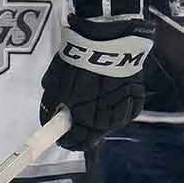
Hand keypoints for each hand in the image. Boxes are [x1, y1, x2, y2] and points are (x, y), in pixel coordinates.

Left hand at [39, 17, 154, 149]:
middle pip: (91, 139)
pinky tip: (109, 97)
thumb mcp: (56, 81)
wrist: (110, 40)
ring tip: (93, 105)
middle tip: (74, 126)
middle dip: (81, 135)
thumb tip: (48, 117)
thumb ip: (51, 104)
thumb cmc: (79, 58)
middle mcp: (104, 120)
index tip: (62, 138)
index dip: (66, 141)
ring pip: (107, 126)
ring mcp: (122, 112)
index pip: (73, 141)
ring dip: (99, 122)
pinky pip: (122, 113)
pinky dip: (115, 109)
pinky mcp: (135, 102)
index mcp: (83, 117)